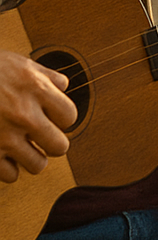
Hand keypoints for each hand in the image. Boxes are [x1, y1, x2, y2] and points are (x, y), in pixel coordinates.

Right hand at [0, 49, 73, 183]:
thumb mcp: (18, 64)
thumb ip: (45, 75)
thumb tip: (63, 86)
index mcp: (35, 89)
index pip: (69, 116)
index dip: (62, 118)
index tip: (52, 118)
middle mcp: (23, 115)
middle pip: (59, 146)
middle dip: (51, 143)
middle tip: (41, 138)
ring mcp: (4, 136)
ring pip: (37, 165)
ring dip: (31, 158)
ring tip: (21, 147)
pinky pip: (10, 175)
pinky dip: (8, 168)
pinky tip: (3, 154)